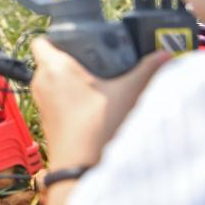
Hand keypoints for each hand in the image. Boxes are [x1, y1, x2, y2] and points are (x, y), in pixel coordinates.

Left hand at [30, 37, 168, 168]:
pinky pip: (56, 100)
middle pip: (50, 59)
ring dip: (72, 80)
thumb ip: (147, 70)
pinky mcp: (48, 120)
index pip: (42, 39)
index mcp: (54, 67)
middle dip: (72, 57)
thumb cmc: (97, 129)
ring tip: (100, 82)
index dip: (57, 35)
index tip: (79, 37)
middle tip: (98, 58)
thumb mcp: (128, 93)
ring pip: (53, 81)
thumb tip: (163, 54)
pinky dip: (71, 98)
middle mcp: (41, 82)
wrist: (81, 169)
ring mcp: (42, 103)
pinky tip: (95, 105)